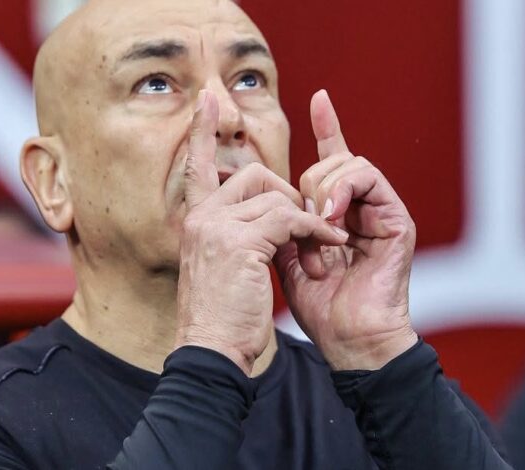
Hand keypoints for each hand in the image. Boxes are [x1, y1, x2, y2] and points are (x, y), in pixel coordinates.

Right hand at [176, 90, 348, 375]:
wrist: (214, 354)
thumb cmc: (224, 319)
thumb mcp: (224, 270)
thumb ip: (237, 236)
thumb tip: (267, 217)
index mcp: (196, 223)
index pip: (197, 167)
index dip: (202, 134)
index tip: (207, 101)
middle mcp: (201, 218)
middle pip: (252, 175)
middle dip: (288, 196)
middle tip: (308, 229)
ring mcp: (216, 226)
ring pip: (275, 196)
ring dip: (308, 222)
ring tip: (322, 252)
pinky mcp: (238, 241)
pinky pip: (289, 217)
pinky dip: (315, 231)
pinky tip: (327, 250)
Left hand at [275, 90, 417, 370]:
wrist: (347, 337)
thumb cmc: (318, 304)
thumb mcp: (287, 254)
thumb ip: (283, 219)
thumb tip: (268, 189)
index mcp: (337, 212)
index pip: (331, 161)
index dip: (326, 128)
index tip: (320, 97)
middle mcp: (361, 207)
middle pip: (330, 161)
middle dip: (307, 184)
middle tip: (300, 223)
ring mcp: (380, 210)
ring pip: (347, 163)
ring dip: (322, 189)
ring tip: (317, 226)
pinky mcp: (396, 217)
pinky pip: (367, 177)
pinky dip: (343, 190)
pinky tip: (330, 216)